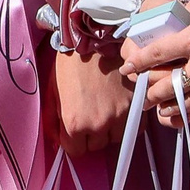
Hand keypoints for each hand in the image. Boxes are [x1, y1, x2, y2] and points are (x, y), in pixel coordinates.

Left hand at [53, 43, 135, 157]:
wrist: (93, 37)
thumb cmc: (70, 62)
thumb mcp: (53, 92)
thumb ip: (54, 120)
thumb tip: (58, 139)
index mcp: (75, 123)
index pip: (76, 151)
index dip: (73, 141)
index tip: (74, 131)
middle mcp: (99, 124)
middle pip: (97, 146)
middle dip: (92, 134)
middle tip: (89, 115)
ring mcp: (120, 115)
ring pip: (117, 138)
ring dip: (111, 129)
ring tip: (105, 110)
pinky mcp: (136, 104)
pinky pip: (135, 126)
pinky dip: (129, 121)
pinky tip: (120, 108)